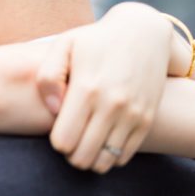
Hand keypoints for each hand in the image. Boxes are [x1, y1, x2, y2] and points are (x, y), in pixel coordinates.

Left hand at [37, 3, 171, 172]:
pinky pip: (124, 156)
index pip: (63, 141)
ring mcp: (132, 115)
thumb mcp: (64, 45)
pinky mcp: (146, 119)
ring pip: (104, 162)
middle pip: (82, 158)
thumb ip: (48, 76)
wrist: (144, 33)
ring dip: (90, 158)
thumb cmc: (95, 40)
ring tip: (84, 142)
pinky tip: (101, 141)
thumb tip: (53, 110)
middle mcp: (112, 106)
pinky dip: (109, 157)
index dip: (56, 141)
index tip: (57, 130)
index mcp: (87, 89)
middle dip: (70, 154)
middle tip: (69, 140)